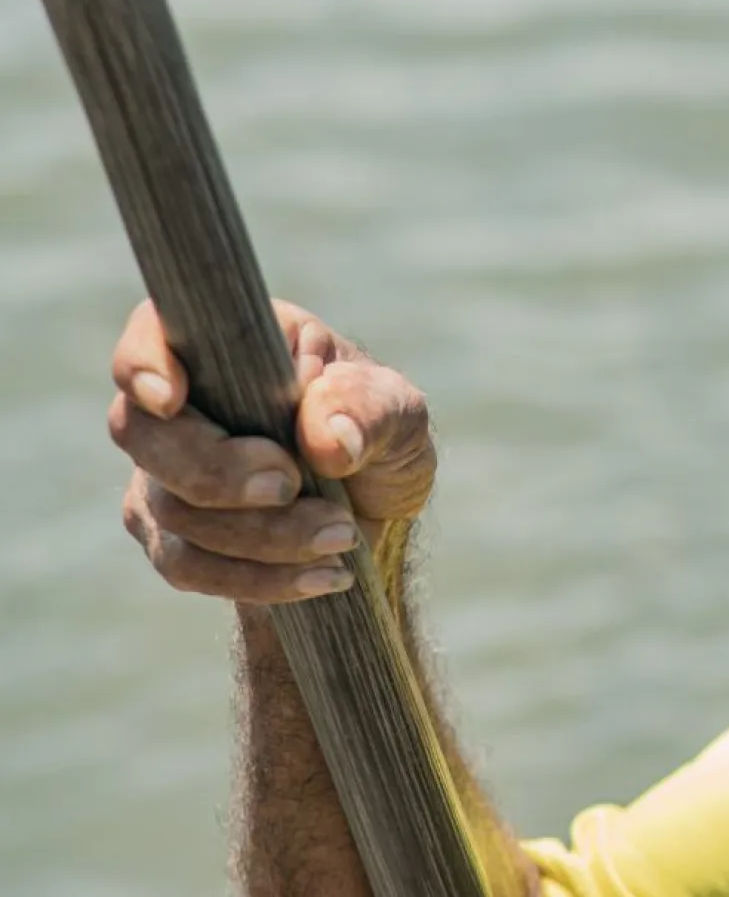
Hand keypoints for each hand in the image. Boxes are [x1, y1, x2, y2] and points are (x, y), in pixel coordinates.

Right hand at [109, 299, 434, 603]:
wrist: (373, 512)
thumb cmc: (376, 435)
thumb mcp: (399, 413)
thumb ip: (369, 409)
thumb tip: (327, 441)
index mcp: (228, 345)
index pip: (149, 336)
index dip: (144, 363)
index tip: (172, 398)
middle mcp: (180, 406)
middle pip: (145, 436)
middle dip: (217, 471)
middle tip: (291, 484)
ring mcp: (164, 474)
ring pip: (173, 510)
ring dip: (262, 534)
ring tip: (342, 535)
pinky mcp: (174, 538)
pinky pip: (191, 567)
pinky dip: (258, 578)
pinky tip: (324, 576)